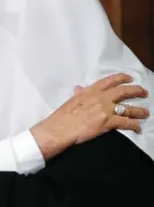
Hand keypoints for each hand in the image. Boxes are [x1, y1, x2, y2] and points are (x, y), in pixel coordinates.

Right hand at [31, 73, 148, 159]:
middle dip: (136, 91)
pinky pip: (126, 122)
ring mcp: (105, 110)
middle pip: (124, 91)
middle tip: (143, 92)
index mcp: (90, 91)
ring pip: (128, 108)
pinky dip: (134, 125)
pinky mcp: (108, 122)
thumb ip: (78, 94)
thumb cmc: (62, 116)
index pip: (110, 81)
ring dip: (139, 110)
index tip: (129, 78)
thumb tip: (79, 89)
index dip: (122, 78)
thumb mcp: (70, 100)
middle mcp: (100, 98)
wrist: (60, 128)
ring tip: (145, 112)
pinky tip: (138, 127)